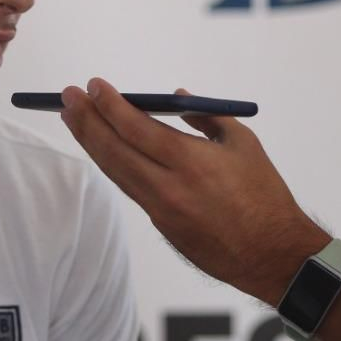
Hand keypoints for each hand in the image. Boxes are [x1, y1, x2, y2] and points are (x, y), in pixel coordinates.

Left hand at [60, 78, 328, 303]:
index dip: (110, 105)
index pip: (135, 128)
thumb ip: (206, 117)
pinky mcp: (162, 226)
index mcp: (190, 162)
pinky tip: (103, 150)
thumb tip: (178, 97)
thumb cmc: (264, 194)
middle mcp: (168, 187)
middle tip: (67, 97)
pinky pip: (131, 189)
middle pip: (114, 150)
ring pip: (115, 172)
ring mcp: (161, 211)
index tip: (94, 85)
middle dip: (87, 120)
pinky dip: (114, 165)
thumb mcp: (242, 144)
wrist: (272, 254)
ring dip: (91, 143)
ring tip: (73, 118)